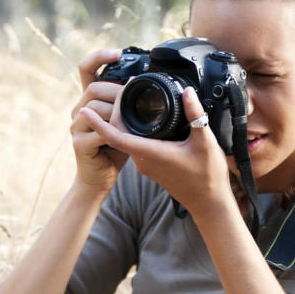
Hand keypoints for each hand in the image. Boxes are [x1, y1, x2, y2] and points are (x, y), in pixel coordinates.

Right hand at [70, 49, 129, 192]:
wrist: (100, 178)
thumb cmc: (114, 148)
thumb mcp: (123, 120)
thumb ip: (125, 103)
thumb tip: (140, 81)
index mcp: (88, 100)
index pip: (86, 68)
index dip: (99, 56)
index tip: (117, 54)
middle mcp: (78, 110)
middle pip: (94, 88)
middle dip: (117, 92)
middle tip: (135, 102)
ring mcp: (76, 126)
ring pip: (96, 108)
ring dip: (117, 114)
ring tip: (131, 124)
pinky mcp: (79, 143)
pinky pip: (99, 132)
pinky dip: (115, 133)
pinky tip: (125, 138)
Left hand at [79, 86, 235, 218]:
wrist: (208, 202)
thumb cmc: (207, 176)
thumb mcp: (205, 142)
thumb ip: (195, 115)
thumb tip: (187, 92)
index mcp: (151, 153)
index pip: (116, 137)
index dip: (99, 124)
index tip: (86, 110)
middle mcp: (143, 160)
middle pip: (117, 134)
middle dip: (111, 113)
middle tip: (114, 91)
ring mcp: (145, 164)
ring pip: (124, 139)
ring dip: (119, 122)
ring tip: (122, 100)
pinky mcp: (150, 166)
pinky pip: (133, 145)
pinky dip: (130, 130)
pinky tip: (136, 118)